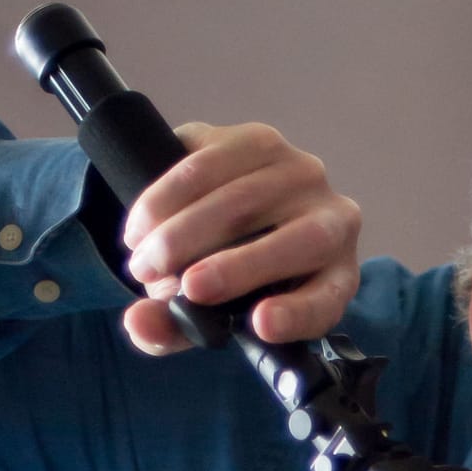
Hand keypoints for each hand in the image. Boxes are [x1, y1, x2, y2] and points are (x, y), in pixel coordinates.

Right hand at [118, 123, 360, 355]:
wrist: (214, 216)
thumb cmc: (224, 283)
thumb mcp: (204, 318)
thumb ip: (173, 329)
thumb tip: (138, 324)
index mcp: (333, 279)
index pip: (328, 297)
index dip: (296, 313)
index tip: (261, 324)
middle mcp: (331, 222)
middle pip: (295, 242)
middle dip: (234, 267)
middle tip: (182, 288)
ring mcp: (299, 174)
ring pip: (244, 199)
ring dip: (184, 231)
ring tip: (142, 260)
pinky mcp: (257, 141)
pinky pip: (210, 162)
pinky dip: (167, 196)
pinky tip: (140, 225)